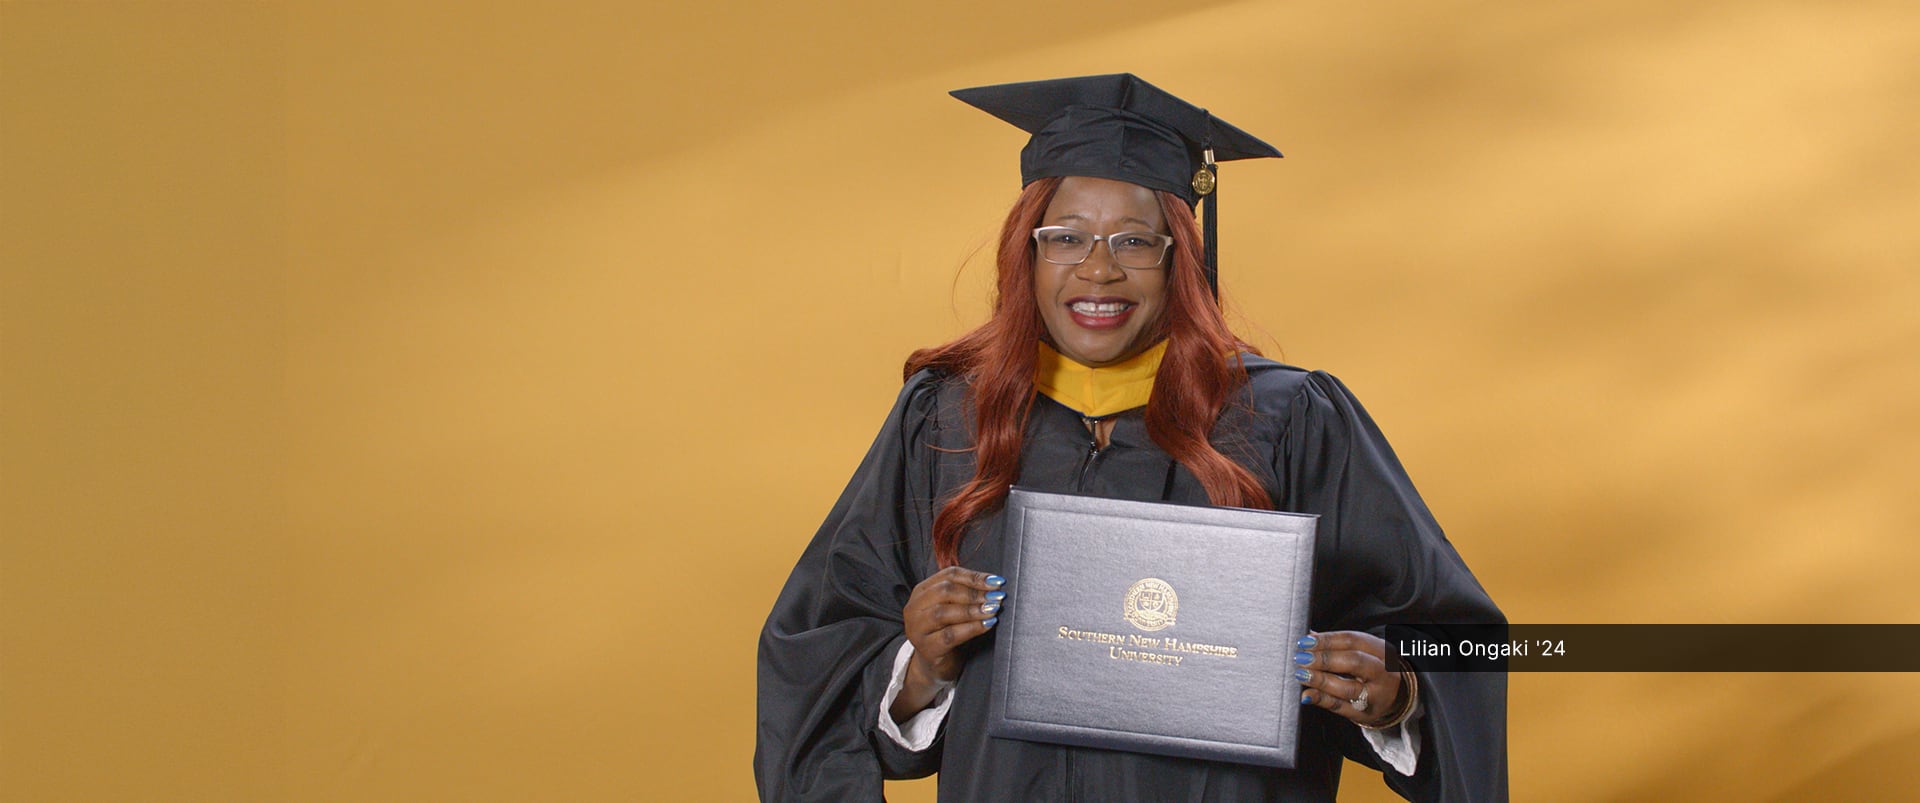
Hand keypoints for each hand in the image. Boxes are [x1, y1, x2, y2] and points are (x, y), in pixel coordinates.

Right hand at [891, 567, 1003, 721]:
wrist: (935, 665)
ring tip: (993, 610)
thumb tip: (994, 584)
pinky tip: (987, 624)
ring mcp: (918, 629)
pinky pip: (950, 635)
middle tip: (997, 597)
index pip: (948, 575)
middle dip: (975, 593)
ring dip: (973, 610)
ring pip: (945, 612)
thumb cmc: (947, 632)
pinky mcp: (927, 648)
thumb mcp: (954, 608)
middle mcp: (915, 608)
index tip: (997, 582)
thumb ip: (967, 593)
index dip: (975, 577)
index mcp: (921, 591)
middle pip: (945, 591)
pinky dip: (972, 628)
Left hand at [1293, 630, 1405, 727]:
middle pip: (1354, 662)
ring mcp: (1376, 695)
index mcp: (1381, 650)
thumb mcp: (1363, 651)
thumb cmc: (1372, 668)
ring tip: (1301, 674)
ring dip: (1321, 680)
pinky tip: (1307, 695)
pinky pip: (1342, 707)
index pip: (1352, 641)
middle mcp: (1382, 672)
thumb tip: (1308, 636)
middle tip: (1301, 658)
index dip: (1326, 640)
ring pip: (1348, 688)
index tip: (1304, 641)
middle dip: (1324, 659)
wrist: (1397, 696)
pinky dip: (1322, 700)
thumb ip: (1336, 645)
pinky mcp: (1365, 714)